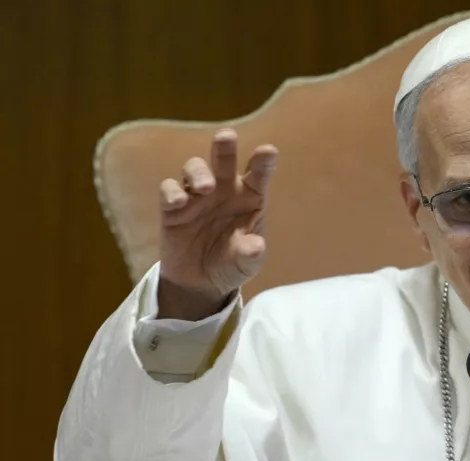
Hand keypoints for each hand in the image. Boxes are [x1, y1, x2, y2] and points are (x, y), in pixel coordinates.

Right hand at [157, 129, 277, 319]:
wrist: (201, 283)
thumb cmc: (232, 263)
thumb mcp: (247, 264)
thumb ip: (251, 253)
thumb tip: (255, 246)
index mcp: (250, 197)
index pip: (259, 174)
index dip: (263, 161)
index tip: (268, 151)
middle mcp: (224, 190)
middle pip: (224, 160)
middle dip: (225, 146)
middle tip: (226, 136)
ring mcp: (197, 196)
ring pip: (194, 168)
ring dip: (198, 172)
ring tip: (206, 187)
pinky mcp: (173, 208)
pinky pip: (169, 190)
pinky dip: (172, 192)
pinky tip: (179, 202)